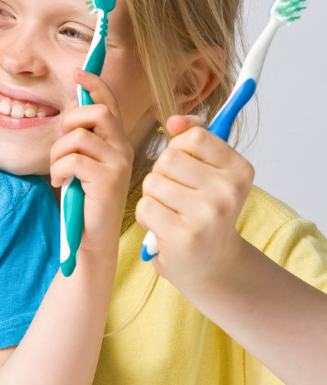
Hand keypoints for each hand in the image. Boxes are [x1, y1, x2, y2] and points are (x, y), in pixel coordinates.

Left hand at [49, 68, 133, 252]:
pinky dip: (58, 169)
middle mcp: (123, 149)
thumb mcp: (80, 161)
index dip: (94, 84)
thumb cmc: (82, 200)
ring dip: (57, 152)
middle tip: (60, 144)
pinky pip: (72, 159)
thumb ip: (80, 136)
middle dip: (69, 121)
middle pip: (95, 112)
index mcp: (117, 142)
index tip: (78, 72)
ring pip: (78, 136)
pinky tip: (60, 182)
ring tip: (57, 171)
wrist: (90, 239)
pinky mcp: (108, 180)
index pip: (108, 103)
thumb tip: (71, 105)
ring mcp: (119, 164)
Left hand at [136, 115, 254, 289]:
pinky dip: (146, 215)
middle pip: (168, 158)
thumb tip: (173, 120)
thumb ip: (193, 137)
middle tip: (177, 196)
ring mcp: (208, 216)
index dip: (179, 149)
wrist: (211, 265)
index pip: (194, 137)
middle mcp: (229, 192)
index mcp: (240, 171)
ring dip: (153, 195)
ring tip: (171, 212)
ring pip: (153, 181)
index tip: (188, 170)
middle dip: (163, 173)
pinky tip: (163, 228)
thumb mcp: (208, 171)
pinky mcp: (184, 237)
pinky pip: (145, 206)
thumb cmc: (204, 211)